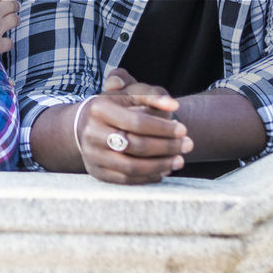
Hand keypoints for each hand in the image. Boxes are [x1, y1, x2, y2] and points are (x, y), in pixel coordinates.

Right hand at [74, 70, 193, 183]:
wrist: (85, 125)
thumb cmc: (115, 106)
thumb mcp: (130, 93)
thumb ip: (152, 94)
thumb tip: (173, 105)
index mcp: (99, 108)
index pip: (136, 122)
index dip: (162, 128)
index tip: (183, 129)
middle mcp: (91, 133)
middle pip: (135, 145)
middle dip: (166, 147)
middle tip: (188, 145)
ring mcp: (92, 155)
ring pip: (131, 166)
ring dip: (160, 165)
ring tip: (180, 160)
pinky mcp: (96, 172)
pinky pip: (125, 179)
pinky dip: (148, 177)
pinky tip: (164, 170)